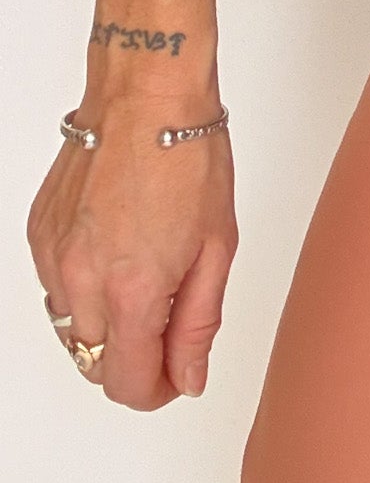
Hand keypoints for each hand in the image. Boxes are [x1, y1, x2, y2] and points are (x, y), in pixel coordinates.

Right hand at [27, 0, 235, 408]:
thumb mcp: (218, 244)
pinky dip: (84, 285)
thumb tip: (188, 375)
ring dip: (107, 323)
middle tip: (172, 320)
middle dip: (136, 357)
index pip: (130, 384)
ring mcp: (54, 257)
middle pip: (96, 364)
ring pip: (71, 328)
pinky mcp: (39, 233)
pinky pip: (56, 286)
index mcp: (133, 289)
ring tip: (148, 275)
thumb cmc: (188, 152)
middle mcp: (83, 280)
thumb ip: (199, 320)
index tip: (179, 371)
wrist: (147, 93)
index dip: (160, 389)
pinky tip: (118, 249)